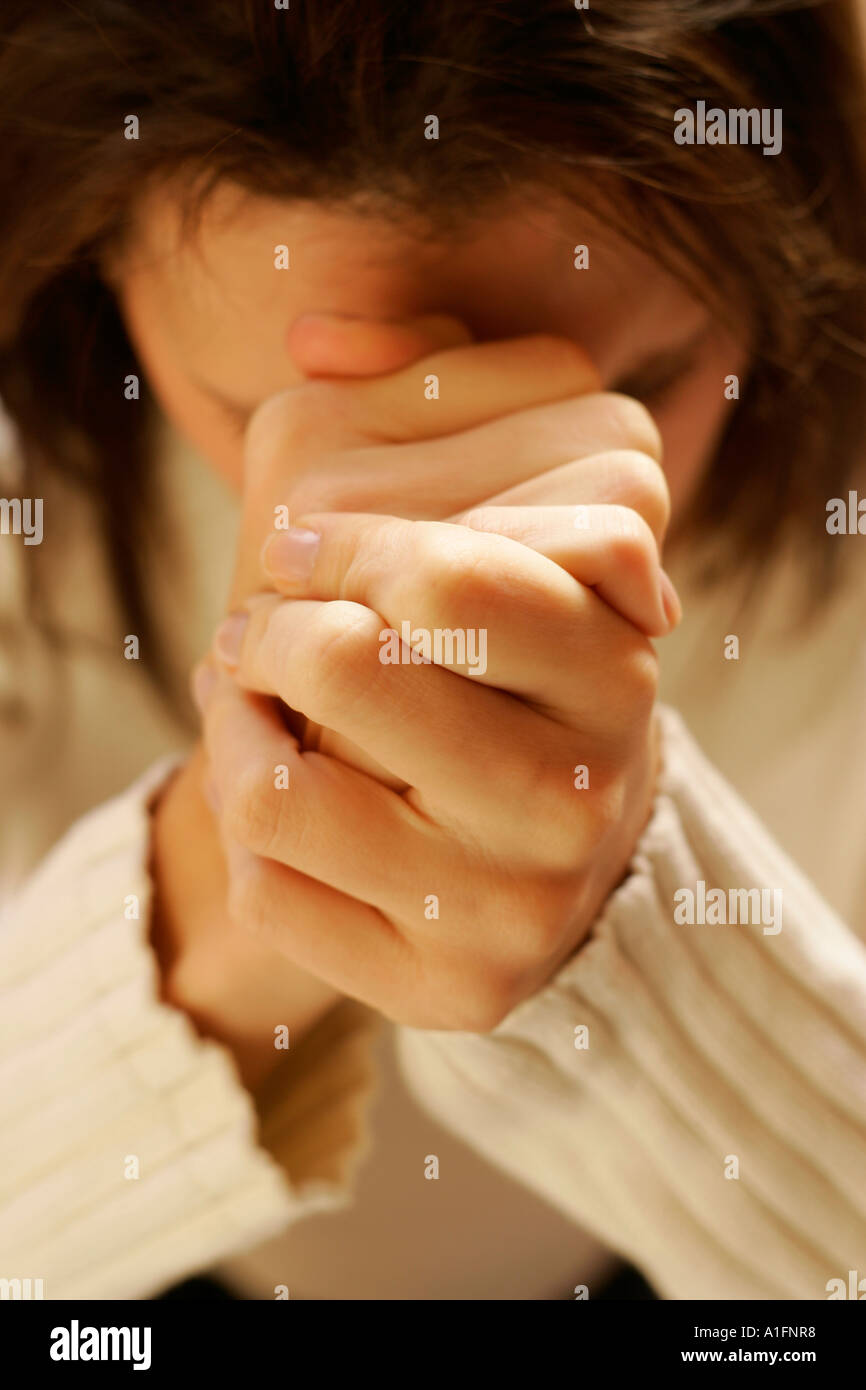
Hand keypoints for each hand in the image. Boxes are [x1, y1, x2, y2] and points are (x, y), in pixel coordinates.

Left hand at [200, 331, 677, 1028]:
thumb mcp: (491, 495)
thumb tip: (316, 341)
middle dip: (273, 623)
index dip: (342, 542)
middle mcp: (591, 786)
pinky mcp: (454, 991)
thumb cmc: (486, 648)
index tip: (308, 541)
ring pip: (280, 793)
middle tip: (268, 619)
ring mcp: (524, 902)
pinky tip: (276, 788)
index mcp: (621, 653)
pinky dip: (241, 819)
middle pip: (354, 670)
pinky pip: (271, 889)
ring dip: (235, 720)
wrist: (514, 830)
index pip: (456, 575)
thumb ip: (430, 379)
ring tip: (255, 695)